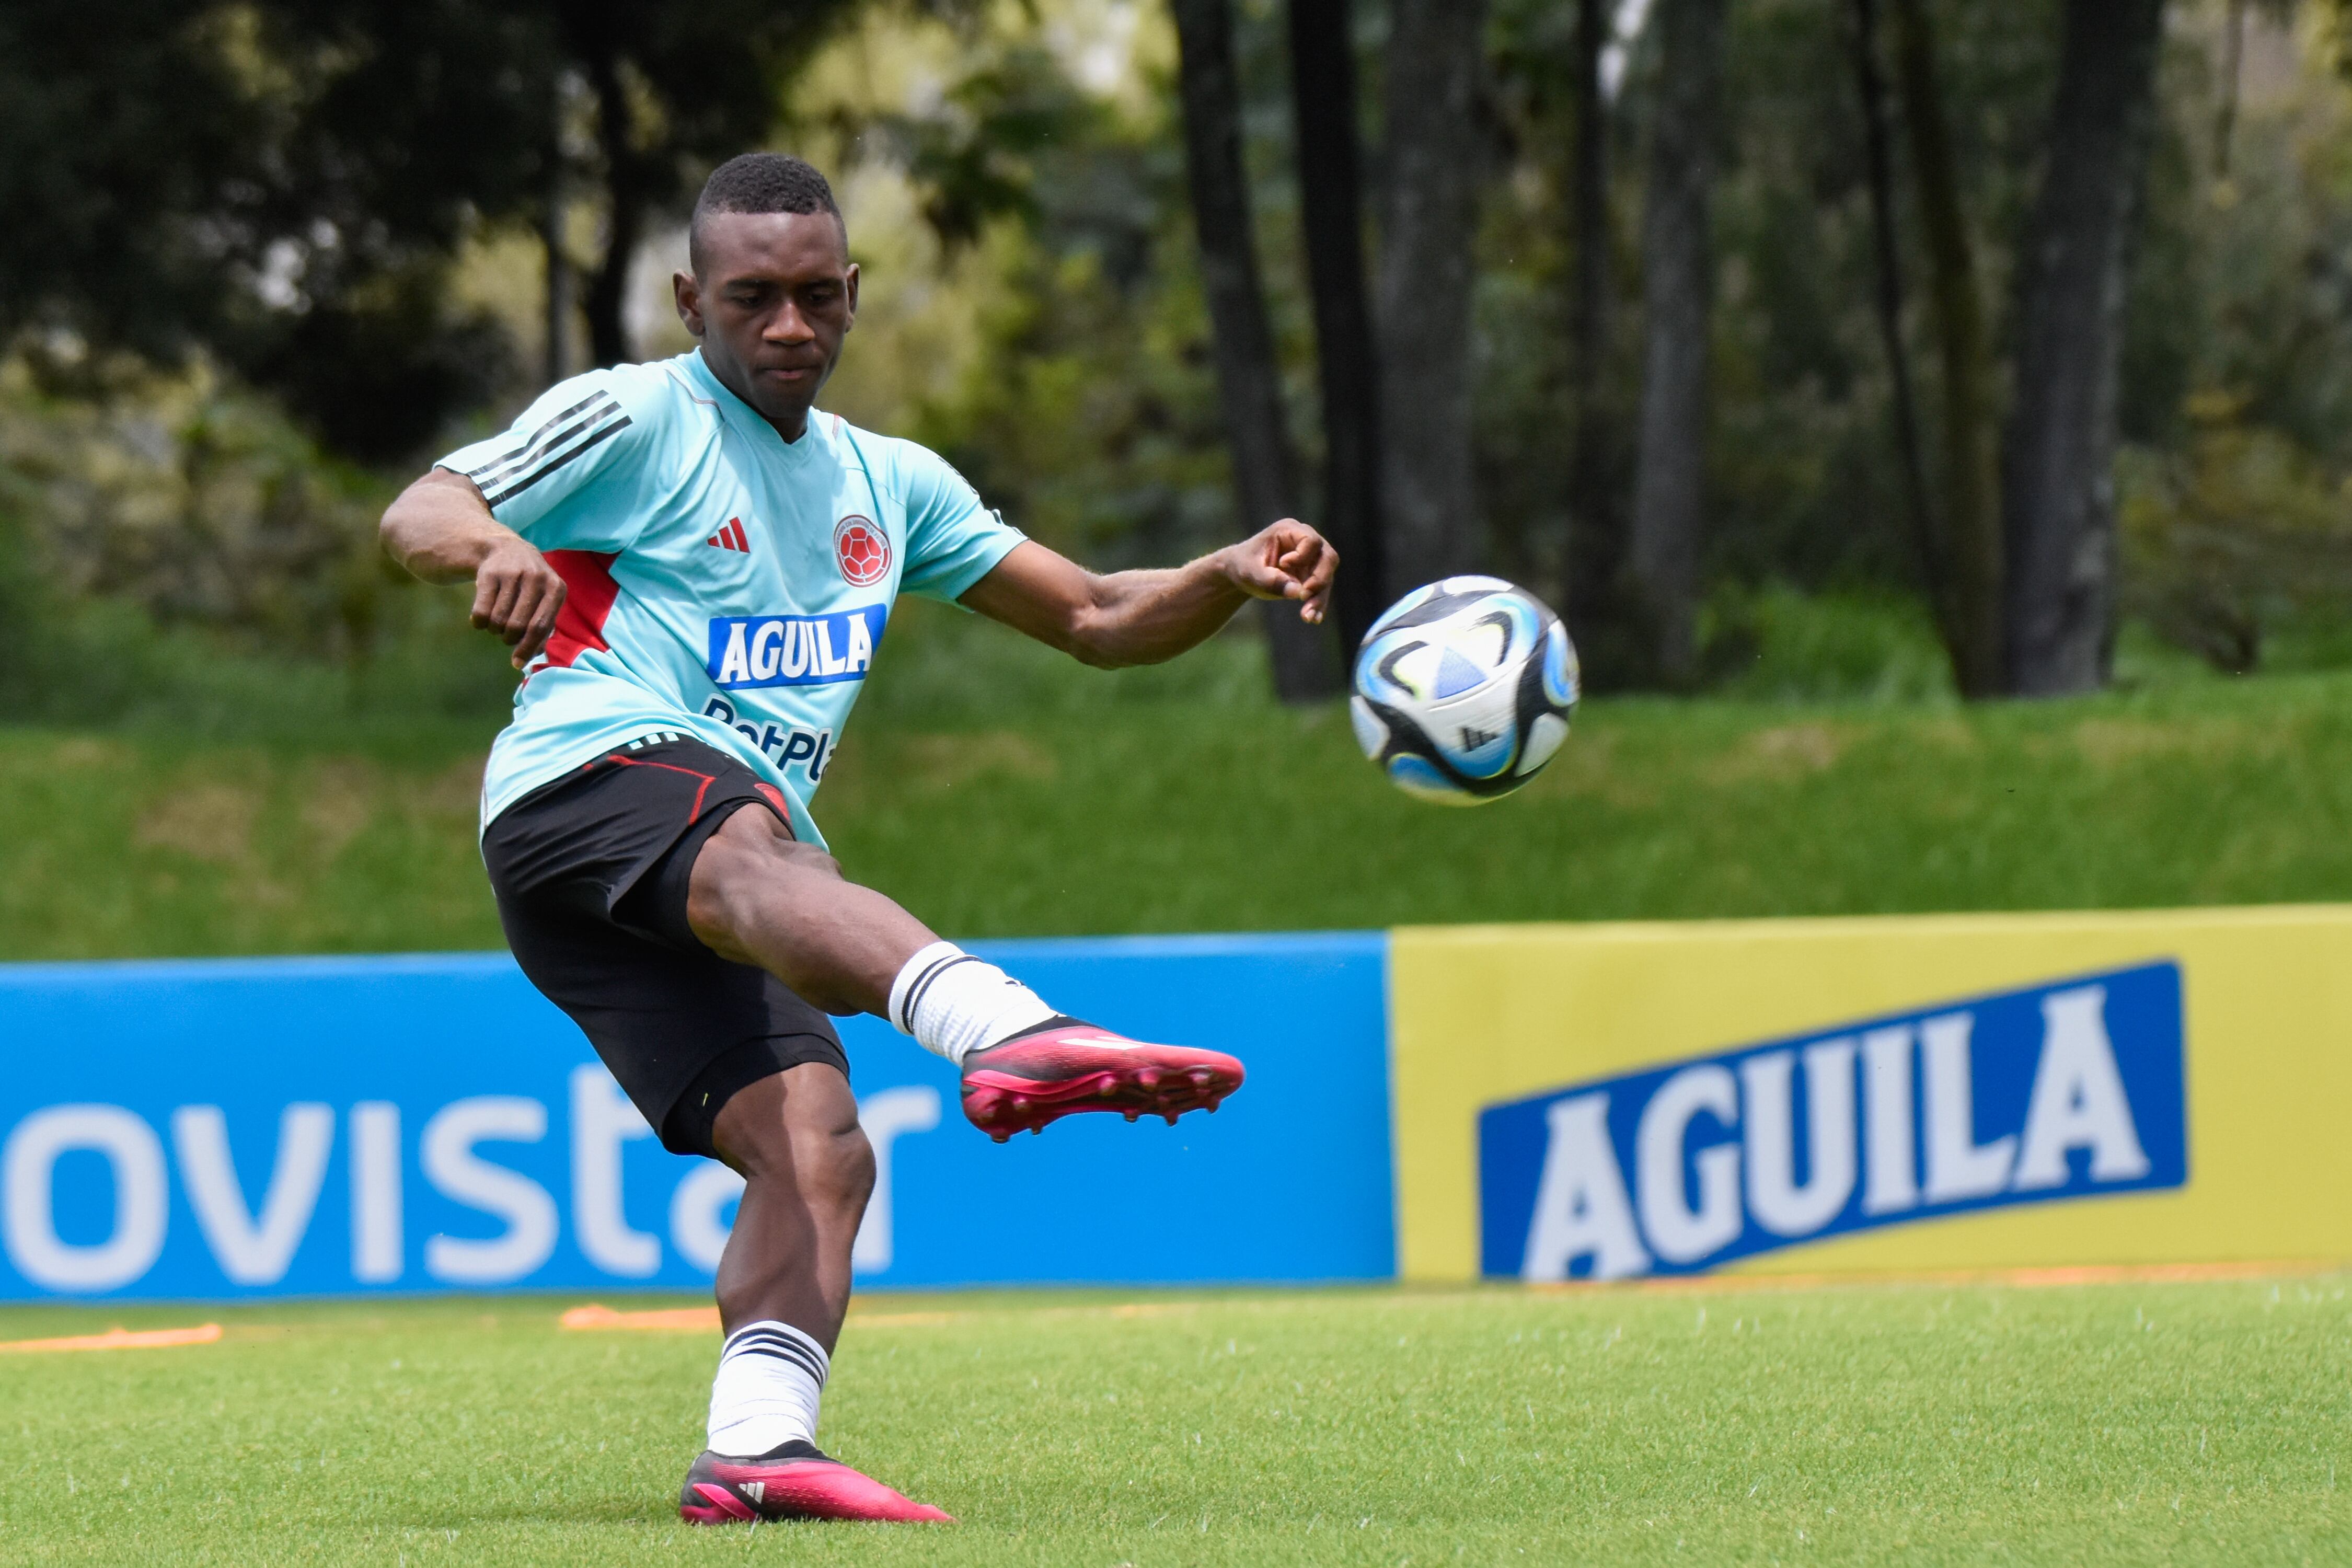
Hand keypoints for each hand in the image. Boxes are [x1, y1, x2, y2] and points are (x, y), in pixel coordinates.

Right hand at [471, 534, 567, 667]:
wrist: (505, 548)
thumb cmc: (530, 585)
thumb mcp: (545, 601)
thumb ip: (544, 628)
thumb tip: (532, 656)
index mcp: (556, 589)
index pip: (540, 626)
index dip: (527, 648)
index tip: (517, 664)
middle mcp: (536, 578)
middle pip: (517, 626)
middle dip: (509, 638)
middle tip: (507, 635)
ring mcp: (512, 574)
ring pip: (498, 620)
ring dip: (494, 629)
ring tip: (498, 620)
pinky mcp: (489, 573)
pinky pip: (480, 612)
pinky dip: (479, 622)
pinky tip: (482, 617)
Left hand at [1221, 519, 1337, 625]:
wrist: (1240, 574)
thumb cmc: (1243, 565)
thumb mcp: (1250, 573)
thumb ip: (1271, 581)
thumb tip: (1298, 593)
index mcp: (1289, 530)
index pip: (1310, 541)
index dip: (1303, 556)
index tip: (1283, 565)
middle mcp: (1305, 542)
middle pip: (1327, 557)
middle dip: (1319, 580)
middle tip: (1304, 597)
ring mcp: (1311, 559)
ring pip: (1327, 577)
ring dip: (1319, 597)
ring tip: (1308, 617)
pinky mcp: (1311, 575)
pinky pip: (1321, 590)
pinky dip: (1318, 604)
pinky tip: (1313, 618)